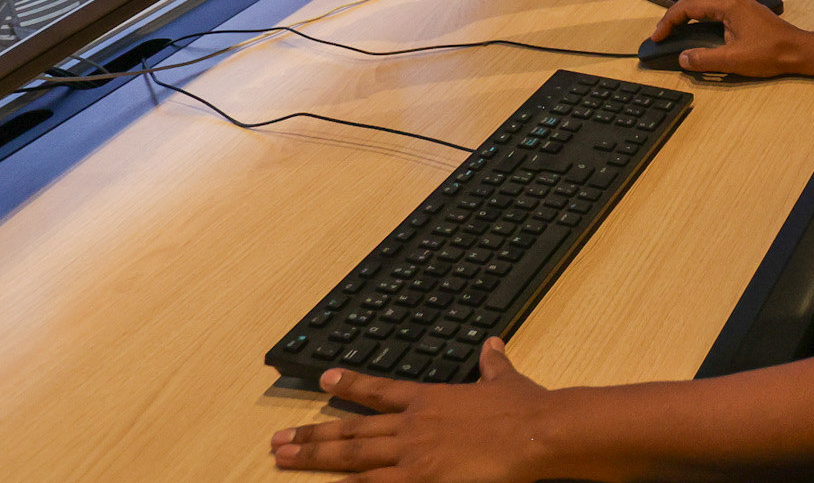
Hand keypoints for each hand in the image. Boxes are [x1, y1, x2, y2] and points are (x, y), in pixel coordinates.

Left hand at [270, 339, 553, 480]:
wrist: (535, 432)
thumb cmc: (522, 408)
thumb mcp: (505, 380)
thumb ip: (492, 365)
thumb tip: (492, 343)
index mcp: (429, 400)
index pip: (380, 391)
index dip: (350, 386)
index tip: (324, 381)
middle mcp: (412, 425)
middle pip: (351, 431)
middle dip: (312, 435)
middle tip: (278, 441)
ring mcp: (413, 456)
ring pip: (352, 458)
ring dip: (315, 458)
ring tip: (283, 459)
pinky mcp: (421, 480)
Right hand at [651, 0, 807, 75]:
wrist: (798, 51)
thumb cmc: (770, 53)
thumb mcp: (733, 60)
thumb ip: (704, 59)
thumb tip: (683, 58)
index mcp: (728, 5)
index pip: (689, 7)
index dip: (669, 21)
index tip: (658, 36)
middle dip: (675, 13)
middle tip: (662, 31)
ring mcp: (741, 3)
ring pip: (706, 0)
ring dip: (687, 12)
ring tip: (674, 28)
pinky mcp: (746, 11)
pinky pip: (716, 6)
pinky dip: (701, 14)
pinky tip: (697, 28)